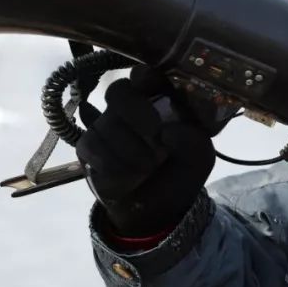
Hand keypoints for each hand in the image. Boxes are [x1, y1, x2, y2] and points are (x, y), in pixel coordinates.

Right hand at [76, 67, 214, 237]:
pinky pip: (92, 147)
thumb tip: (167, 131)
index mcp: (158, 100)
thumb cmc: (179, 172)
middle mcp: (129, 108)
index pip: (145, 75)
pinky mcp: (88, 149)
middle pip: (118, 90)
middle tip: (154, 131)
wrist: (158, 211)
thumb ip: (193, 141)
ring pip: (106, 123)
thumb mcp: (199, 158)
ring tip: (147, 168)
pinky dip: (113, 165)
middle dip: (135, 109)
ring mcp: (106, 126)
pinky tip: (128, 177)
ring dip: (130, 149)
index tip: (148, 83)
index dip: (144, 75)